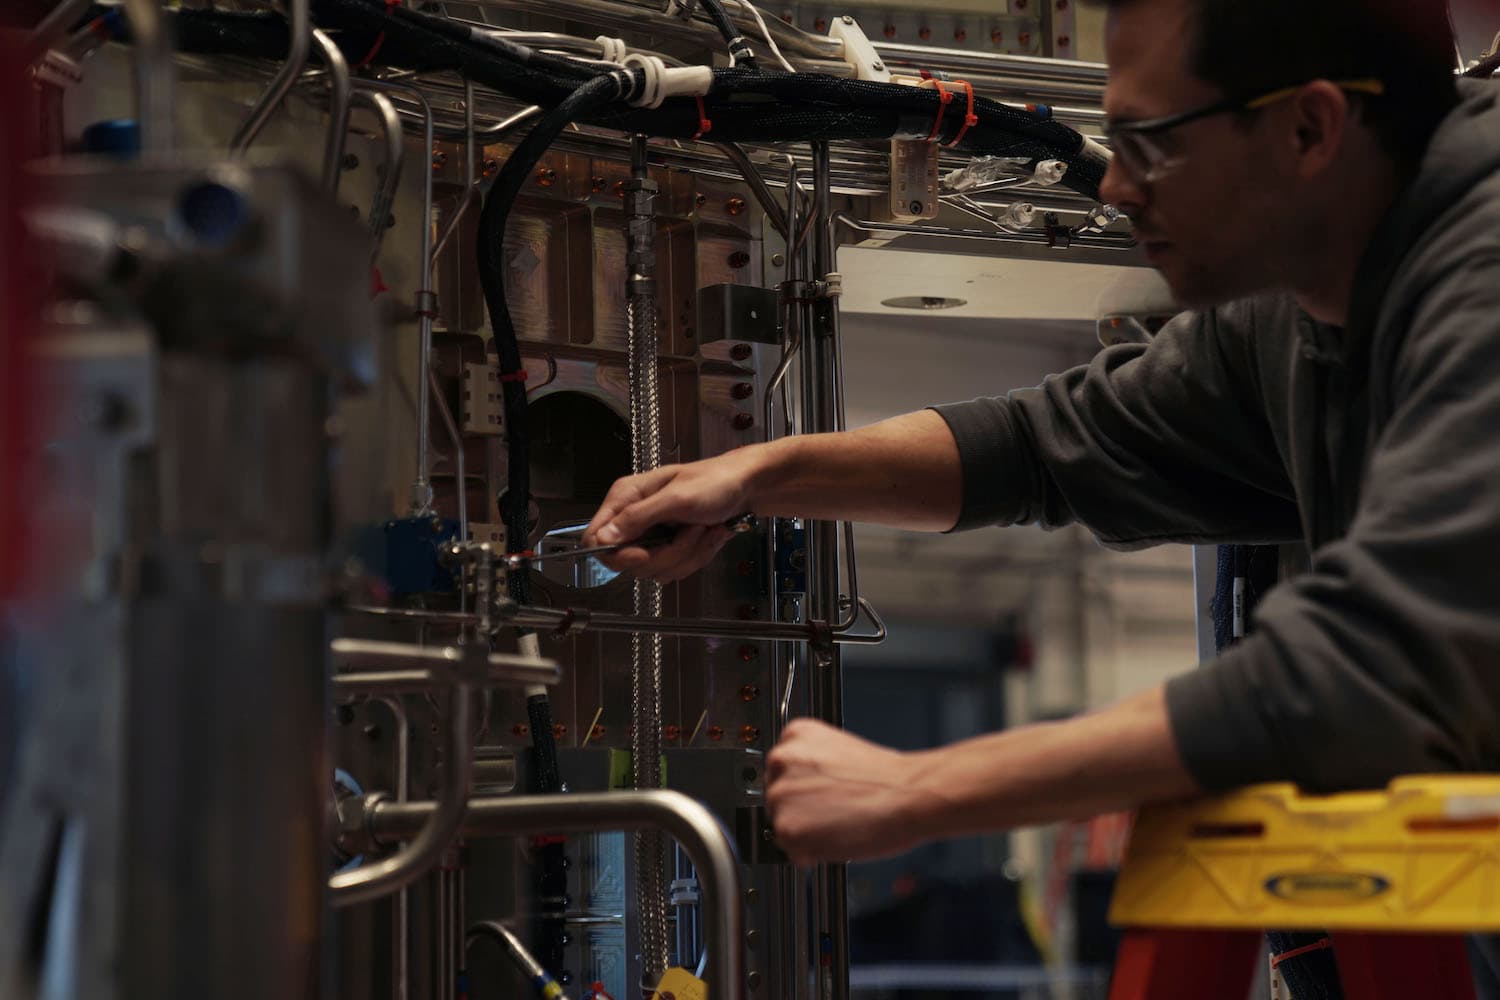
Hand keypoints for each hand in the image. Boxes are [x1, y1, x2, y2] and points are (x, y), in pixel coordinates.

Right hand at [582, 448, 766, 582]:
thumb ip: (637, 517)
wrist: (747, 488)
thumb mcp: (676, 498)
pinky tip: (708, 535)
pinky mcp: (671, 548)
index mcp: (627, 497)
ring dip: (687, 554)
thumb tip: (603, 538)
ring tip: (703, 528)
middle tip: (689, 531)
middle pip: (629, 562)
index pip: (596, 538)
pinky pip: (675, 570)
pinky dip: (696, 557)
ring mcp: (654, 536)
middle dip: (666, 554)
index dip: (616, 554)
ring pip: (655, 569)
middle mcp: (635, 518)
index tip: (643, 554)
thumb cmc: (715, 482)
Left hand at [766, 719, 945, 865]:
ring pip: (781, 826)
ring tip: (839, 827)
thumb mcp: (841, 754)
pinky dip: (811, 854)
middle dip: (801, 812)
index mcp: (795, 735)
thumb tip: (804, 793)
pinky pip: (791, 851)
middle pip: (777, 798)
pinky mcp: (787, 827)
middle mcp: (782, 759)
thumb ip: (813, 769)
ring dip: (805, 834)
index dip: (802, 791)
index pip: (781, 771)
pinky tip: (836, 840)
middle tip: (834, 815)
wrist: (907, 795)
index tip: (818, 797)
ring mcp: (781, 793)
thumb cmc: (887, 779)